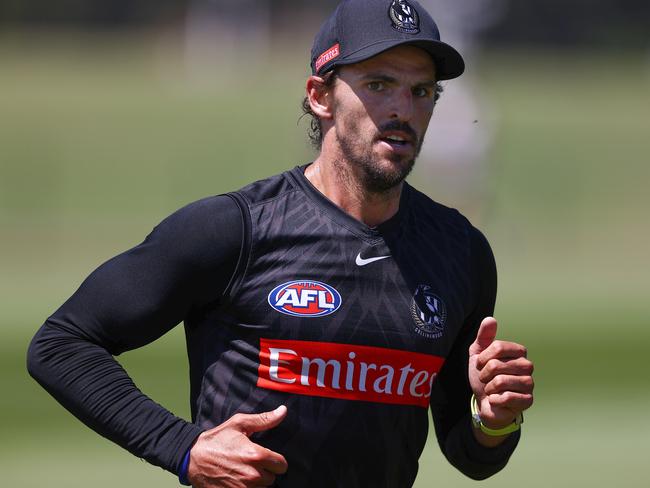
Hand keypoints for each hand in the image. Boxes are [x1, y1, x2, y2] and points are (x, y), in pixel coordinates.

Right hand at [187, 405, 288, 487]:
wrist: (193, 458)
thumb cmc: (216, 440)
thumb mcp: (239, 424)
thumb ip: (264, 419)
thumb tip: (283, 411)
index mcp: (256, 455)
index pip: (282, 465)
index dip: (276, 460)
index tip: (268, 457)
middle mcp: (252, 474)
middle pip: (272, 478)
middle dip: (266, 471)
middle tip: (253, 463)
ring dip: (257, 482)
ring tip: (245, 471)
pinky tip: (239, 480)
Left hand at [468, 317, 533, 432]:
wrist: (484, 402)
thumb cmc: (484, 376)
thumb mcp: (478, 354)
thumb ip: (484, 336)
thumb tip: (490, 319)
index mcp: (518, 352)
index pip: (498, 346)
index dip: (483, 357)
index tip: (480, 364)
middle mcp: (527, 366)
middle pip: (496, 364)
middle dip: (484, 374)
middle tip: (486, 379)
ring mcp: (529, 384)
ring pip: (500, 381)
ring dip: (488, 387)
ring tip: (491, 389)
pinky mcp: (527, 400)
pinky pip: (505, 397)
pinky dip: (494, 399)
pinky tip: (496, 400)